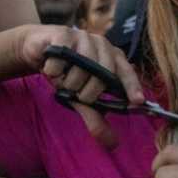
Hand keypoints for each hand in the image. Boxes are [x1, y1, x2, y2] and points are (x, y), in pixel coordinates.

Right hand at [13, 24, 142, 147]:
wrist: (40, 49)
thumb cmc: (67, 71)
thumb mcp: (81, 97)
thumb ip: (96, 117)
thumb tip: (113, 144)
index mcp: (112, 57)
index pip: (127, 73)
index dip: (133, 87)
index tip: (137, 102)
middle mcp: (102, 44)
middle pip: (101, 76)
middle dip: (87, 92)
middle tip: (76, 92)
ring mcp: (84, 36)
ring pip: (80, 71)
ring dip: (67, 82)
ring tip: (62, 78)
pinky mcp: (64, 33)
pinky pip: (60, 61)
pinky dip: (54, 70)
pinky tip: (51, 66)